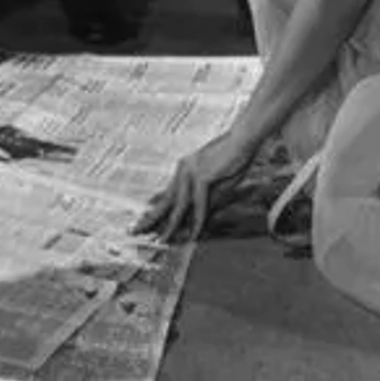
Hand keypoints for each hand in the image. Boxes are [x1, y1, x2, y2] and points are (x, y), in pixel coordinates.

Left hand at [135, 131, 256, 241]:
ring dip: (170, 225)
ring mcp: (190, 171)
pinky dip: (197, 220)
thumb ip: (205, 197)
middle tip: (136, 232)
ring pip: (178, 204)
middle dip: (151, 218)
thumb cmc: (233, 158)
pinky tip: (194, 233)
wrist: (243, 140)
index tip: (144, 223)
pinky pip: (198, 203)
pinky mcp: (202, 174)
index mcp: (183, 169)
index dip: (155, 210)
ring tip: (163, 240)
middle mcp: (182, 170)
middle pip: (165, 200)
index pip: (166, 195)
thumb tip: (197, 215)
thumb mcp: (216, 181)